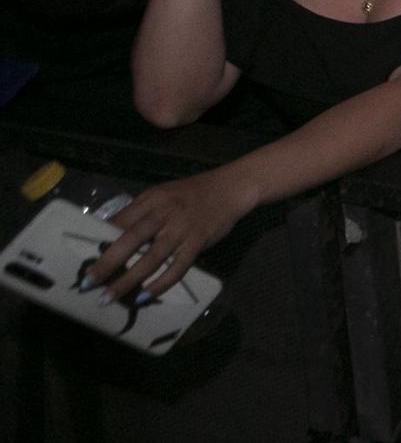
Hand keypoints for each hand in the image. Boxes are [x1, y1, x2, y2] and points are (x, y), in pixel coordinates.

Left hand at [85, 168, 257, 302]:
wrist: (232, 188)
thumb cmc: (194, 192)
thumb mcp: (163, 194)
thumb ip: (142, 212)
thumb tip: (113, 234)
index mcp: (151, 200)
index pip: (118, 222)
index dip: (99, 242)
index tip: (83, 261)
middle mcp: (163, 214)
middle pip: (129, 241)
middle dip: (106, 264)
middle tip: (88, 284)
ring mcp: (181, 230)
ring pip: (150, 259)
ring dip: (127, 281)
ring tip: (108, 297)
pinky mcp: (196, 243)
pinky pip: (176, 268)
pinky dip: (160, 284)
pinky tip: (145, 297)